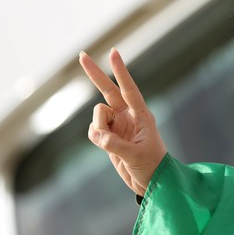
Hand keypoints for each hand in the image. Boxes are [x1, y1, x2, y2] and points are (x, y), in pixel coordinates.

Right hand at [79, 48, 167, 195]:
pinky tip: (105, 146)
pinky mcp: (108, 135)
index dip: (120, 70)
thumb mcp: (135, 155)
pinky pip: (94, 130)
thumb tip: (97, 135)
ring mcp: (117, 124)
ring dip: (99, 128)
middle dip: (95, 73)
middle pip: (108, 90)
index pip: (129, 89)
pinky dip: (96, 137)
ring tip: (112, 144)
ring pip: (97, 115)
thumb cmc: (152, 166)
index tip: (114, 52)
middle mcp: (128, 115)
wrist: (150, 182)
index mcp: (141, 114)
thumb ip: (114, 144)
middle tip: (82, 54)